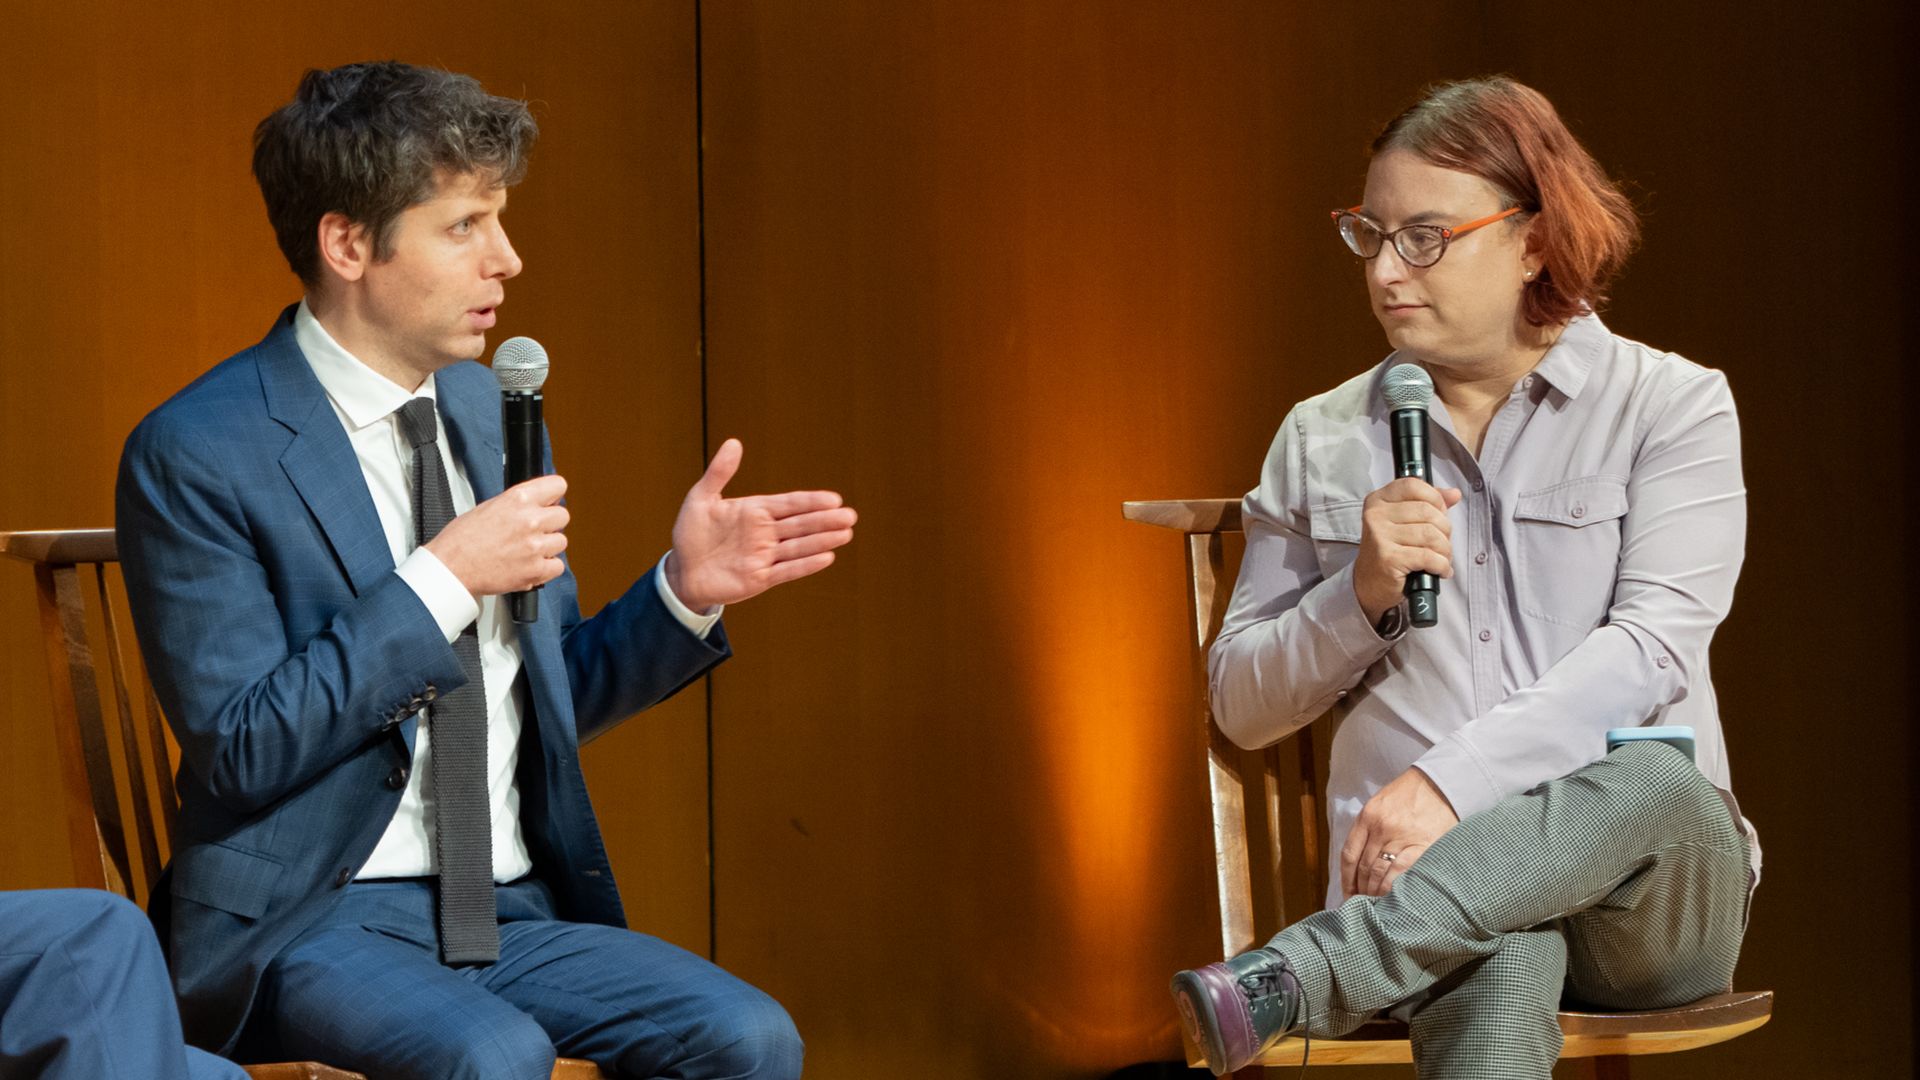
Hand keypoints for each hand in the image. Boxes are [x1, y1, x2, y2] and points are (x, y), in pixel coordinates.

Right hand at [425, 474, 569, 596]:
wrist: (451, 568)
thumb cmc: (461, 540)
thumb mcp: (488, 506)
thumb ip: (516, 504)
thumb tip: (534, 503)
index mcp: (518, 499)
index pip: (558, 485)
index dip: (553, 496)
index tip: (549, 502)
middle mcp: (530, 520)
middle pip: (562, 515)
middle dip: (550, 523)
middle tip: (534, 530)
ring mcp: (535, 546)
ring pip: (561, 541)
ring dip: (548, 546)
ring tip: (527, 550)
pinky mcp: (536, 570)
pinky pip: (557, 566)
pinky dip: (546, 568)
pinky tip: (530, 565)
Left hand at [667, 438, 856, 611]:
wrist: (681, 571)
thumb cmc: (691, 534)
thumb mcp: (700, 499)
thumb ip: (719, 473)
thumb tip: (734, 442)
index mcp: (755, 511)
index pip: (789, 504)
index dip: (811, 502)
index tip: (834, 498)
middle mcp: (764, 533)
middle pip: (800, 524)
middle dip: (825, 520)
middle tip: (850, 515)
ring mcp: (764, 556)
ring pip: (799, 546)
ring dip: (822, 540)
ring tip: (846, 533)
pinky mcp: (760, 578)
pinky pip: (786, 570)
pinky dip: (805, 564)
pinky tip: (827, 557)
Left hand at [1341, 767, 1458, 898]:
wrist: (1439, 783)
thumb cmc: (1407, 795)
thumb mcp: (1379, 804)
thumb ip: (1367, 829)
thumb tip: (1358, 863)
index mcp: (1367, 816)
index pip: (1349, 854)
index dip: (1346, 879)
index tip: (1347, 893)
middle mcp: (1380, 827)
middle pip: (1363, 867)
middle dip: (1360, 889)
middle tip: (1361, 903)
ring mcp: (1400, 836)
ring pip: (1379, 872)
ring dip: (1374, 891)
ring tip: (1375, 903)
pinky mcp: (1421, 845)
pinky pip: (1400, 872)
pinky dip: (1392, 887)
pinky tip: (1390, 896)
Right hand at [1354, 477, 1462, 621]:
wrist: (1369, 585)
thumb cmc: (1390, 551)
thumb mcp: (1404, 522)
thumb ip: (1428, 504)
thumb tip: (1454, 493)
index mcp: (1378, 501)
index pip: (1413, 485)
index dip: (1435, 498)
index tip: (1440, 514)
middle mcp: (1376, 515)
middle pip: (1427, 511)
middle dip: (1444, 530)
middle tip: (1442, 543)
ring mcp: (1380, 537)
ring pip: (1431, 535)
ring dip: (1445, 550)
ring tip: (1441, 559)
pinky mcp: (1389, 559)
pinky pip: (1428, 556)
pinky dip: (1441, 565)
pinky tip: (1440, 570)